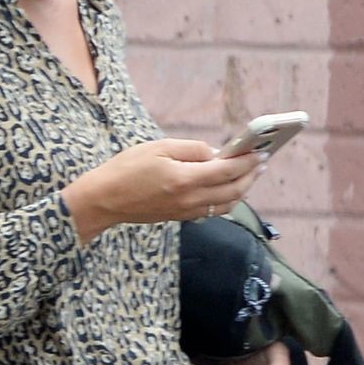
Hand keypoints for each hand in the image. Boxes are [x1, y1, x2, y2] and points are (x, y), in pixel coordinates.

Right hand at [63, 139, 262, 244]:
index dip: (247, 161)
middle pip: (233, 190)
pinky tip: (227, 190)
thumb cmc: (125, 169)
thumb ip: (191, 149)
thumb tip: (215, 154)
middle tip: (261, 164)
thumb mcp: (157, 147)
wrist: (103, 200)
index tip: (259, 152)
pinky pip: (211, 211)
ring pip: (225, 204)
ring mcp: (185, 211)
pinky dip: (226, 200)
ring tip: (249, 177)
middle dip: (251, 177)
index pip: (227, 170)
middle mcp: (189, 199)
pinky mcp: (179, 217)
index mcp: (184, 179)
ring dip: (242, 191)